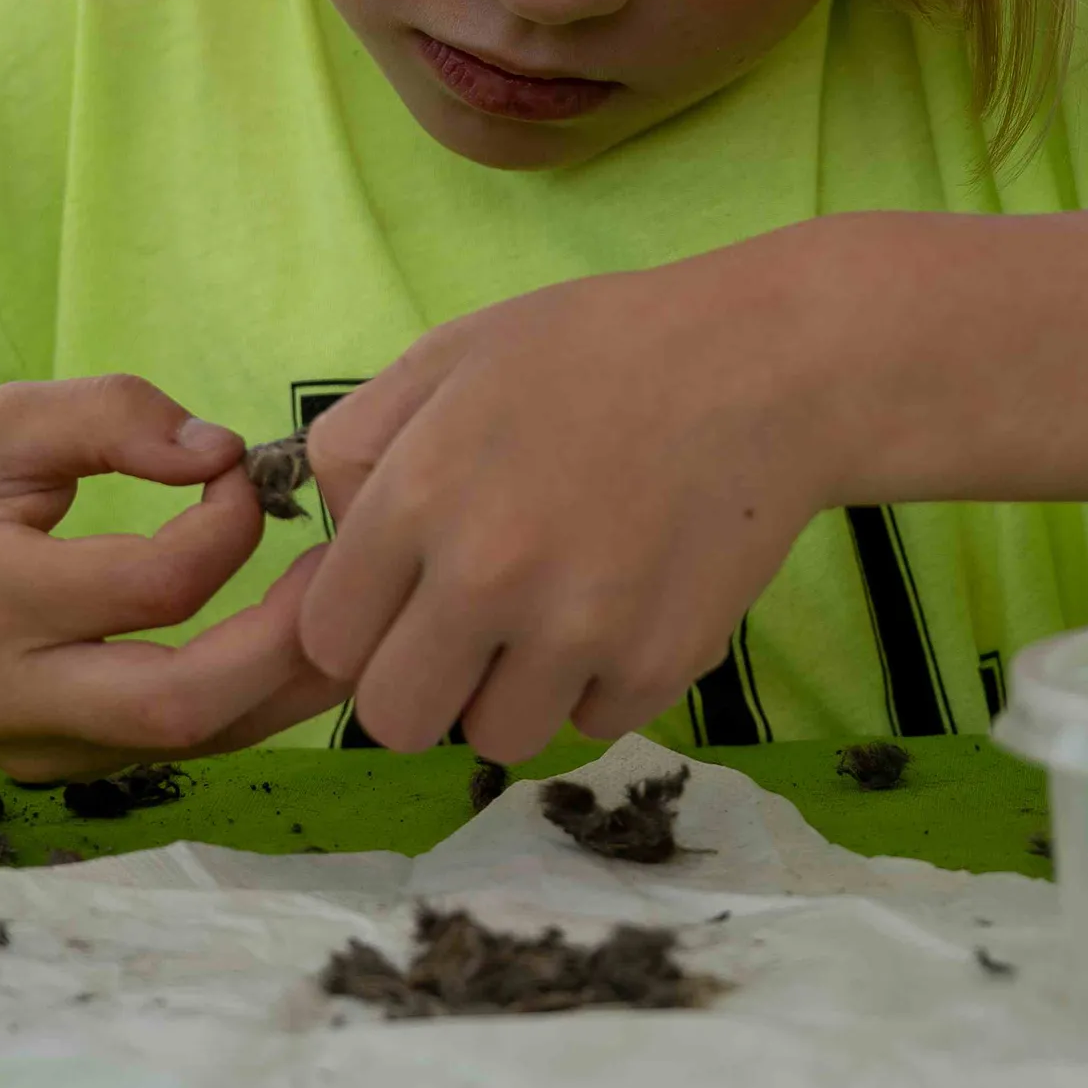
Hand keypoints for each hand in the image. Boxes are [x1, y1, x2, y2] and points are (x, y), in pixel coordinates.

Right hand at [0, 373, 347, 782]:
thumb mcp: (2, 421)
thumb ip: (111, 414)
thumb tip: (222, 453)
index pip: (151, 586)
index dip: (226, 527)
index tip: (240, 475)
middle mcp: (11, 695)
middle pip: (182, 706)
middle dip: (288, 644)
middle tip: (348, 573)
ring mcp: (37, 751)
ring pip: (194, 743)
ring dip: (290, 683)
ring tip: (349, 611)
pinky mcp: (63, 772)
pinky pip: (179, 748)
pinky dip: (250, 700)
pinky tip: (291, 645)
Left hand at [296, 236, 844, 761]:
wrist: (759, 367)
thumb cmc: (594, 349)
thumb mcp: (447, 355)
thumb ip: (357, 446)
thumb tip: (336, 542)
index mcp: (418, 497)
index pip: (327, 640)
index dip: (358, 622)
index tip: (398, 594)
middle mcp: (488, 578)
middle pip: (394, 721)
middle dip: (419, 681)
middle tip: (464, 628)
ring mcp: (578, 633)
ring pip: (493, 739)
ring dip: (510, 691)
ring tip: (551, 612)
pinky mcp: (658, 668)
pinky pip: (588, 726)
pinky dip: (597, 685)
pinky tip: (621, 604)